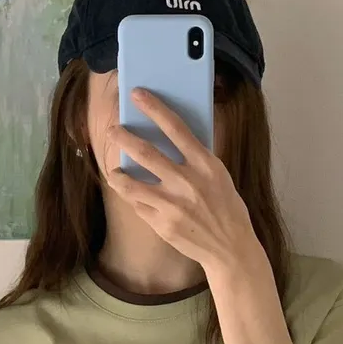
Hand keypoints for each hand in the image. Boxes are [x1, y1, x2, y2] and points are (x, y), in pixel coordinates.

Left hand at [105, 88, 259, 274]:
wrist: (230, 248)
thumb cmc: (226, 209)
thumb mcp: (219, 177)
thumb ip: (196, 160)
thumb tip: (170, 141)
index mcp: (205, 164)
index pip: (175, 127)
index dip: (153, 108)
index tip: (136, 95)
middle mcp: (187, 182)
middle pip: (145, 152)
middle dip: (123, 138)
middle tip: (112, 131)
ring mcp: (172, 205)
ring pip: (131, 184)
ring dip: (117, 175)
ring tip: (114, 171)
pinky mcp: (162, 225)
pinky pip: (139, 206)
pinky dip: (135, 200)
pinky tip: (135, 197)